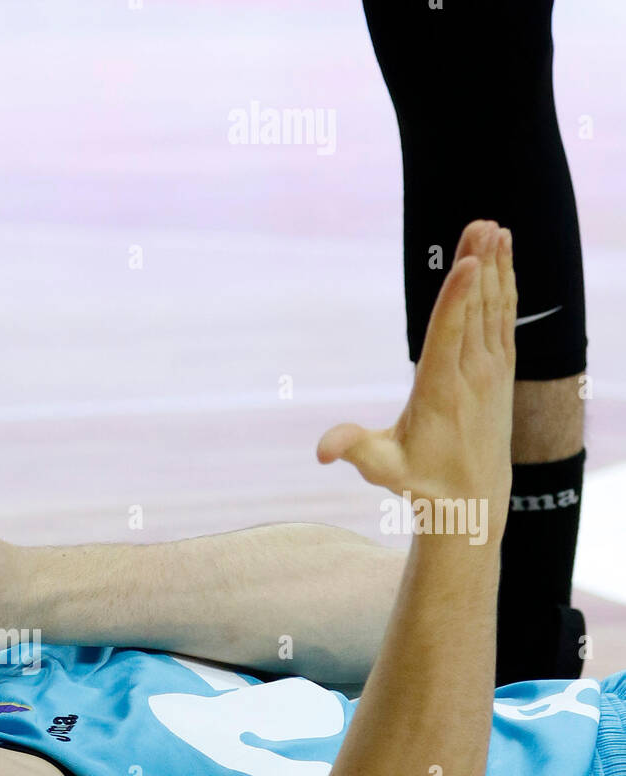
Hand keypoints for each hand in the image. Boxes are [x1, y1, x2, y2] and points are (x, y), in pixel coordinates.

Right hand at [317, 219, 515, 525]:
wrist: (472, 499)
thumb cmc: (421, 481)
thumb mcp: (382, 468)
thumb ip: (354, 450)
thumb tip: (321, 450)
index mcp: (440, 391)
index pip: (449, 336)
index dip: (458, 297)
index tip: (469, 261)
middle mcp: (472, 375)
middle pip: (475, 309)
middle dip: (479, 265)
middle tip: (481, 225)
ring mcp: (491, 371)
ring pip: (494, 309)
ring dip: (495, 267)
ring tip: (493, 229)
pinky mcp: (501, 371)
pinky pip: (505, 320)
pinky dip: (505, 287)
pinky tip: (503, 262)